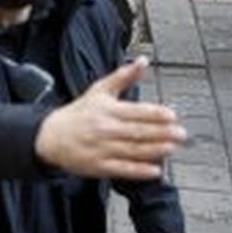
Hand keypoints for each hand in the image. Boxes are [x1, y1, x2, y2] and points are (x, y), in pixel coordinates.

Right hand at [34, 57, 185, 179]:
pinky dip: (139, 171)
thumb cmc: (79, 114)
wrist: (50, 136)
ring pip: (133, 150)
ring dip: (155, 150)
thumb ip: (123, 76)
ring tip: (172, 148)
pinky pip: (122, 169)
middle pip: (138, 132)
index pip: (136, 111)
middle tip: (181, 134)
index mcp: (107, 110)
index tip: (172, 116)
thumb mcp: (98, 91)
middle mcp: (105, 129)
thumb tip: (143, 61)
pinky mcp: (99, 166)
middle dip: (162, 133)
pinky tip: (155, 170)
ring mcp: (101, 149)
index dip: (156, 114)